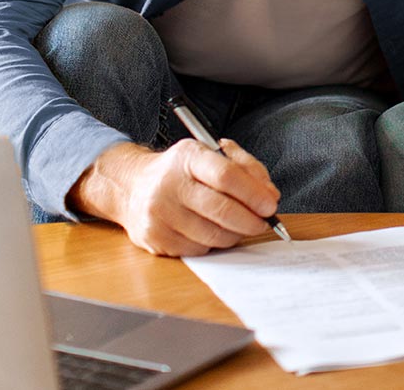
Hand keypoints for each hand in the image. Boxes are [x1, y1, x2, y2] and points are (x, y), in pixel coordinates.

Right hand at [69, 139, 280, 256]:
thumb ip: (246, 168)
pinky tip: (214, 231)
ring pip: (213, 234)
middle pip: (221, 209)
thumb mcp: (212, 154)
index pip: (226, 176)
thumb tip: (269, 195)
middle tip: (264, 222)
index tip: (271, 204)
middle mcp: (168, 184)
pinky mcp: (155, 239)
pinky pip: (198, 249)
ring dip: (236, 233)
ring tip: (240, 225)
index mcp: (187, 157)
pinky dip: (214, 243)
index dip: (253, 193)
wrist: (132, 187)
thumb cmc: (181, 171)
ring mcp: (159, 214)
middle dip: (251, 220)